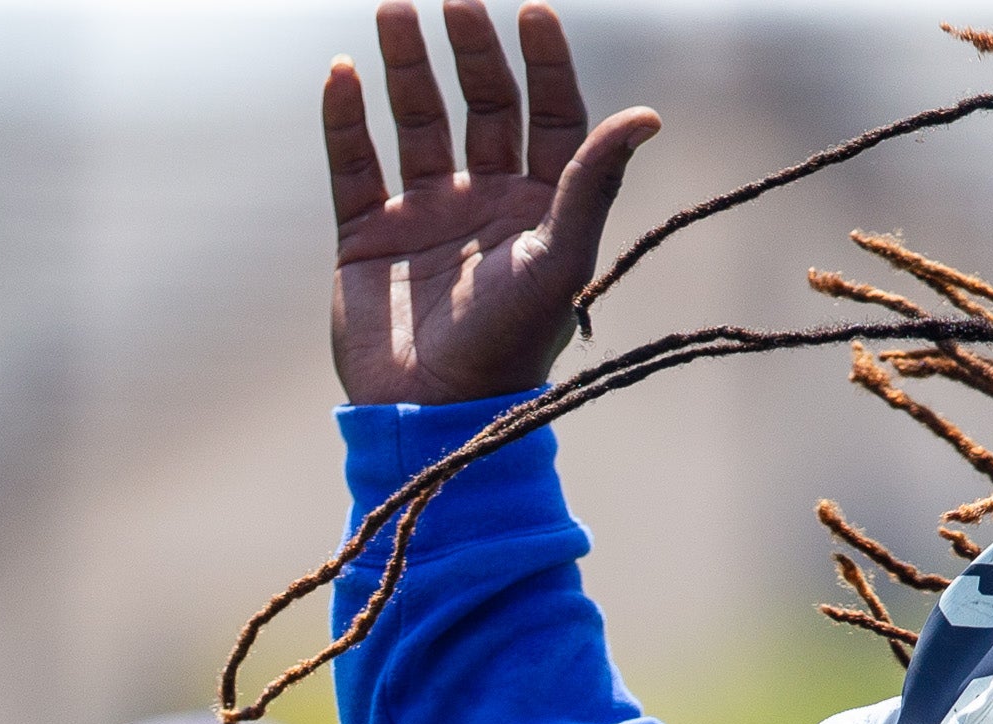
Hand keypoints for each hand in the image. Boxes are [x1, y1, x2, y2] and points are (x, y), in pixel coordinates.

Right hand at [328, 2, 657, 406]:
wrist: (431, 414)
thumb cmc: (509, 347)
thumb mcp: (560, 261)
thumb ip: (593, 183)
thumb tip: (648, 115)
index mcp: (539, 205)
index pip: (547, 114)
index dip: (542, 61)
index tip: (529, 10)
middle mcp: (484, 200)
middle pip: (481, 104)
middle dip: (469, 49)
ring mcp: (423, 215)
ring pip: (417, 122)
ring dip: (405, 67)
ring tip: (392, 11)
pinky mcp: (367, 237)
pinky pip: (354, 165)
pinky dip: (346, 120)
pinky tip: (344, 73)